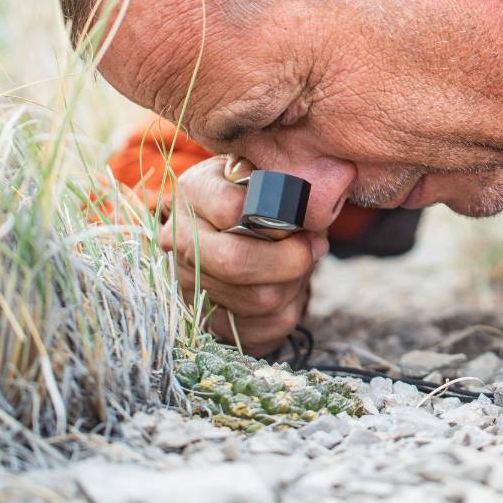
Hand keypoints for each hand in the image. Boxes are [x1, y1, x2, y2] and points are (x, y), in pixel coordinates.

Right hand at [157, 155, 327, 355]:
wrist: (237, 227)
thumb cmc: (263, 195)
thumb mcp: (271, 174)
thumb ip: (289, 181)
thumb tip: (324, 198)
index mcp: (192, 192)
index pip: (231, 209)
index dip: (277, 217)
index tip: (301, 218)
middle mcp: (177, 240)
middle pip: (236, 262)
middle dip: (290, 259)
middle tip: (314, 248)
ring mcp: (187, 284)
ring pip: (258, 299)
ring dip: (295, 283)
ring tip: (300, 263)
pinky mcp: (210, 320)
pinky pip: (264, 328)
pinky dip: (290, 308)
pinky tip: (289, 287)